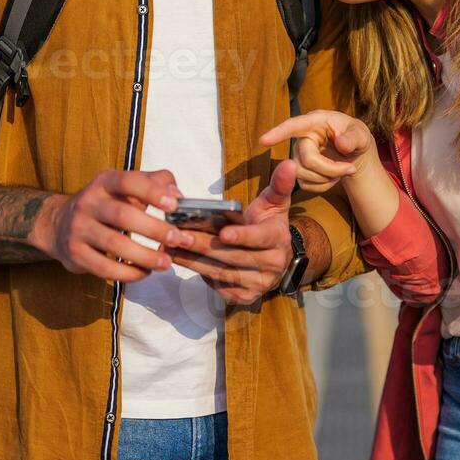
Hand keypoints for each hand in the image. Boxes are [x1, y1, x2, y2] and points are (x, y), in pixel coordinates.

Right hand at [38, 169, 189, 282]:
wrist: (59, 225)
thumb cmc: (105, 205)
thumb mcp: (125, 187)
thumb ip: (154, 183)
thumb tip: (177, 195)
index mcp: (104, 182)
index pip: (128, 181)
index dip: (152, 192)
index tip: (174, 205)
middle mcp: (88, 202)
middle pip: (123, 215)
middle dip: (154, 229)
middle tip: (177, 239)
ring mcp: (79, 228)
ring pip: (114, 244)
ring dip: (145, 256)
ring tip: (166, 262)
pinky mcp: (76, 253)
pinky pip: (104, 267)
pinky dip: (128, 273)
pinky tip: (144, 272)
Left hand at [167, 159, 297, 303]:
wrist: (274, 256)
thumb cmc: (267, 224)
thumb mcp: (274, 203)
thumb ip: (279, 184)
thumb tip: (289, 163)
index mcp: (278, 239)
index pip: (260, 238)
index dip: (242, 236)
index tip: (223, 233)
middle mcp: (272, 265)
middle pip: (233, 256)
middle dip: (204, 246)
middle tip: (180, 235)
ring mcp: (259, 284)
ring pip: (222, 272)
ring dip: (193, 260)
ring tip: (171, 246)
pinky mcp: (244, 296)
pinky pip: (218, 285)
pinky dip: (197, 273)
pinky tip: (180, 260)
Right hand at [258, 110, 374, 193]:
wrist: (354, 154)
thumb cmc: (356, 138)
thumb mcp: (361, 135)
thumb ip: (354, 138)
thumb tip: (341, 144)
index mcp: (316, 122)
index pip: (294, 126)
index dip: (278, 133)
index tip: (264, 141)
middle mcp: (303, 137)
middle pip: (306, 160)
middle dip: (330, 169)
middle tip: (350, 169)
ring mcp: (298, 155)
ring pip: (302, 174)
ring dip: (327, 178)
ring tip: (344, 171)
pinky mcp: (299, 170)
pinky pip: (304, 184)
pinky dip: (323, 186)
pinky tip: (333, 178)